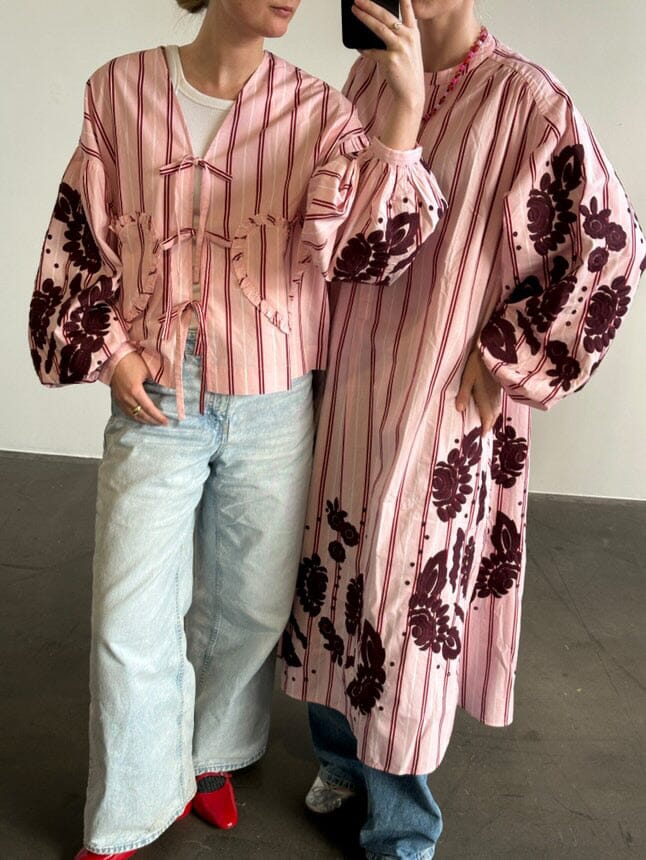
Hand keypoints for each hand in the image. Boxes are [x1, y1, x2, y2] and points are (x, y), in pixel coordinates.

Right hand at [111, 352, 167, 425]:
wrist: (113, 356)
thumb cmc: (129, 359)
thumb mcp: (148, 369)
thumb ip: (158, 380)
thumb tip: (169, 388)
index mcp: (135, 390)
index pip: (149, 409)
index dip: (158, 417)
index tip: (165, 421)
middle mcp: (126, 397)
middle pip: (141, 415)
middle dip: (152, 421)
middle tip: (161, 423)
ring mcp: (120, 398)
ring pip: (133, 415)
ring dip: (144, 420)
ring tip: (153, 422)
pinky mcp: (116, 397)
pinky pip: (126, 411)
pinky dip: (134, 416)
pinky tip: (140, 416)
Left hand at [352, 0, 424, 149]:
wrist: (411, 93)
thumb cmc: (407, 72)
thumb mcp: (408, 50)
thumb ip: (396, 37)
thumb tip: (375, 28)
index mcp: (413, 32)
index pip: (408, 8)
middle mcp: (408, 37)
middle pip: (386, 15)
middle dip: (371, 5)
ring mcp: (400, 48)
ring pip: (378, 28)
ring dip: (364, 17)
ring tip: (355, 10)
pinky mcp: (390, 60)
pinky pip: (372, 51)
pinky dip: (364, 49)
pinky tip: (359, 46)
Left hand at [456, 349, 501, 435]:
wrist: (492, 349)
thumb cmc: (477, 363)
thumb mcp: (467, 378)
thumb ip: (463, 394)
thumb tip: (459, 409)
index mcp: (485, 399)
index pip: (486, 419)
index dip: (484, 428)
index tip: (482, 437)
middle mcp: (493, 398)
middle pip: (492, 416)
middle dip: (488, 425)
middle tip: (483, 433)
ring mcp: (497, 393)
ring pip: (496, 410)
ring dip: (491, 418)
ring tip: (486, 424)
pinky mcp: (498, 387)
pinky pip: (497, 403)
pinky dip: (494, 409)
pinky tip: (490, 408)